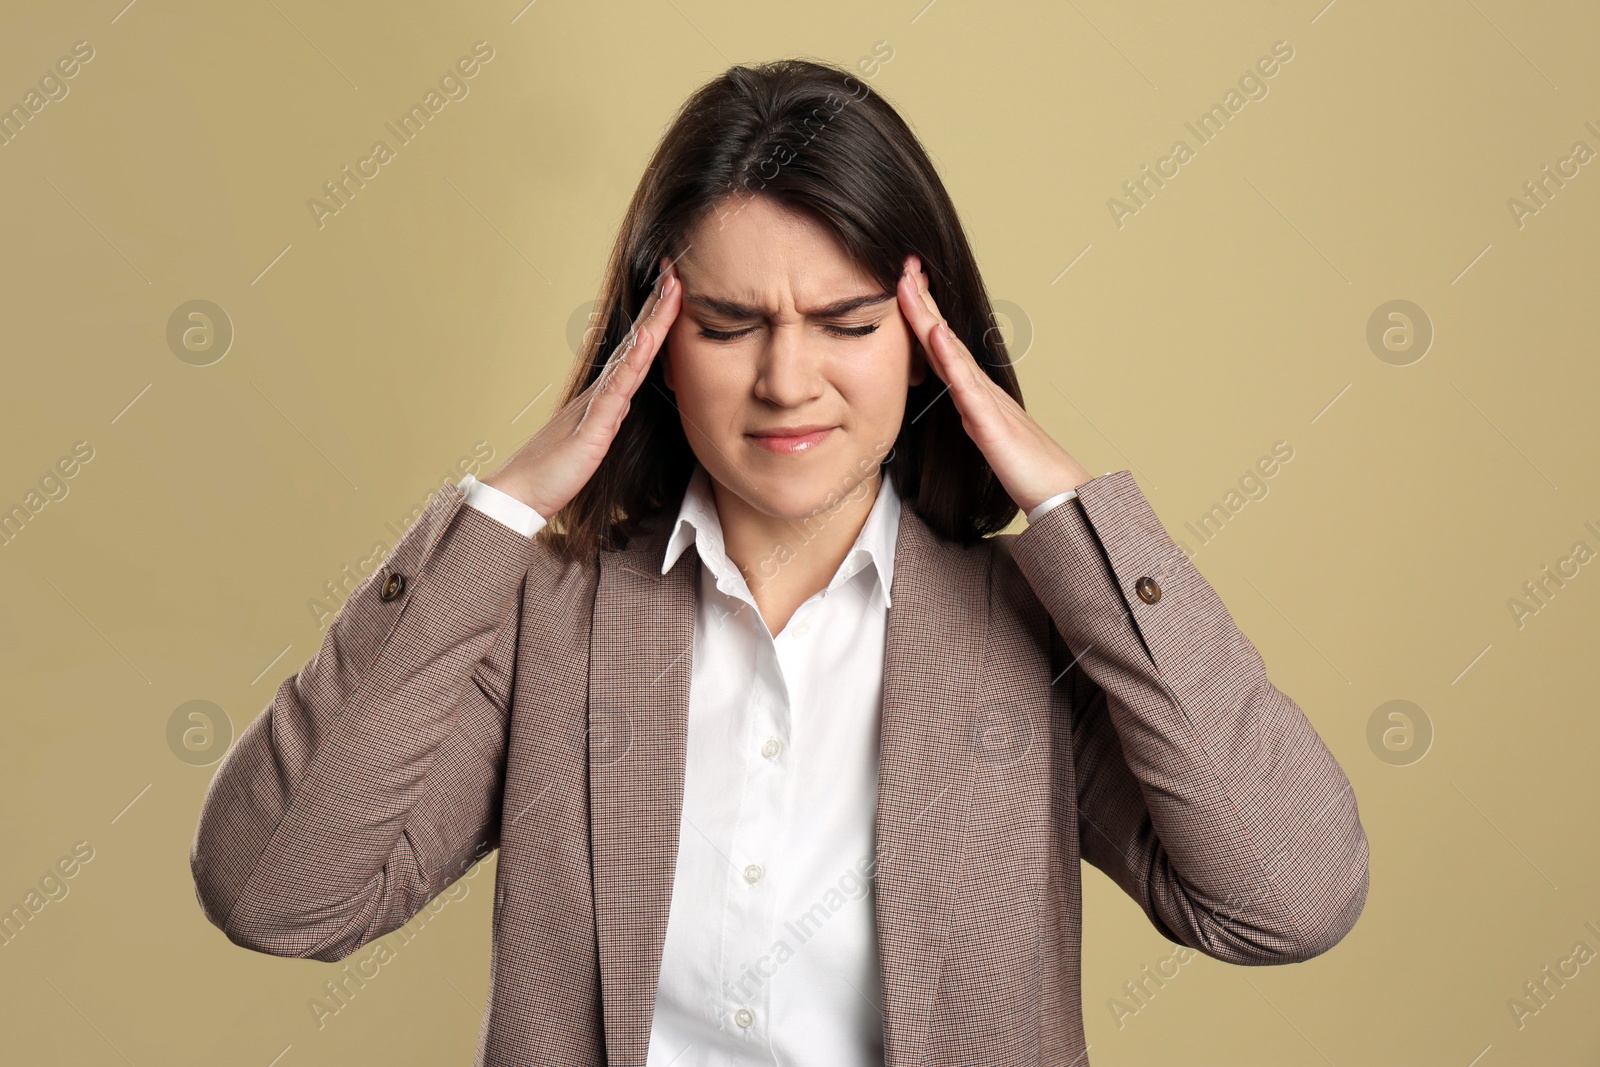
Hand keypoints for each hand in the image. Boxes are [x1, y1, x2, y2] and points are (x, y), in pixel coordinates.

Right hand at [480, 255, 682, 518]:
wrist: (522, 492)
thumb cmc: (554, 471)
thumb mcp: (593, 439)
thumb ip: (609, 417)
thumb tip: (625, 401)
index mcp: (604, 394)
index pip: (636, 350)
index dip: (655, 320)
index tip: (673, 290)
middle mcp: (601, 390)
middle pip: (636, 340)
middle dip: (658, 305)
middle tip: (676, 270)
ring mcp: (597, 402)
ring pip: (633, 354)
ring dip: (653, 320)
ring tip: (671, 289)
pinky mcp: (595, 423)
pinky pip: (620, 386)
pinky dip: (636, 359)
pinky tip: (649, 338)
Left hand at [895, 254, 1091, 515]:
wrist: (1061, 492)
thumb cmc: (1027, 466)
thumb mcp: (988, 435)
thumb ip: (972, 413)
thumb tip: (956, 398)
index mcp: (974, 391)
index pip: (941, 346)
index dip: (922, 314)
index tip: (904, 283)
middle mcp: (979, 388)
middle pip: (943, 338)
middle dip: (922, 301)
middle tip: (904, 265)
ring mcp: (986, 401)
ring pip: (951, 352)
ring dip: (929, 317)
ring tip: (912, 286)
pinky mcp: (992, 422)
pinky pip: (966, 387)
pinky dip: (950, 358)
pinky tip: (937, 335)